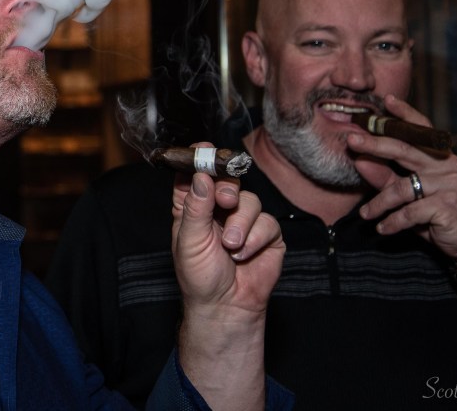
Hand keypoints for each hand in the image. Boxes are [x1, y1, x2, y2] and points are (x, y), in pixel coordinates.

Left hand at [171, 143, 283, 325]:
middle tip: (225, 201)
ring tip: (230, 247)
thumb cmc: (199, 276)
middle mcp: (218, 208)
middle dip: (227, 188)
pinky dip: (255, 239)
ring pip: (250, 200)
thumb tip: (202, 175)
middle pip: (227, 178)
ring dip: (240, 224)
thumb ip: (195, 206)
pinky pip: (267, 222)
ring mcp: (244, 219)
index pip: (195, 173)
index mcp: (194, 205)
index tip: (204, 149)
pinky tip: (244, 255)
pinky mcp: (267, 234)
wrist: (226, 307)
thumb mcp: (189, 241)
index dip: (199, 159)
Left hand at [352, 95, 456, 270]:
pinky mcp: (448, 206)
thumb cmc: (437, 212)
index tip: (387, 100)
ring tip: (365, 214)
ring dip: (378, 204)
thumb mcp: (410, 194)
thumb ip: (386, 177)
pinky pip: (409, 212)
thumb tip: (359, 161)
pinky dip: (392, 222)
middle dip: (375, 144)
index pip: (421, 130)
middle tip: (351, 141)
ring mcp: (449, 184)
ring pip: (401, 188)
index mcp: (439, 156)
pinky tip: (382, 229)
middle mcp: (446, 164)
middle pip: (405, 149)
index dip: (405, 114)